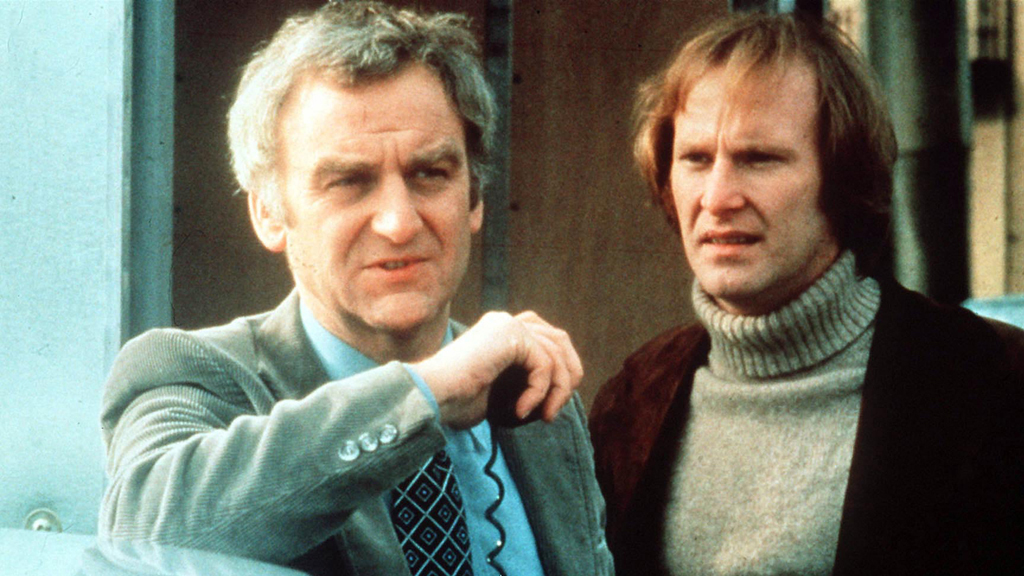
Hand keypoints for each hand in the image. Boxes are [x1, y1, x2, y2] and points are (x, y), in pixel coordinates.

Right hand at [412, 311, 583, 429]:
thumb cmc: (456, 401)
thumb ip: (524, 381)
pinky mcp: (510, 334)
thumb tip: (560, 393)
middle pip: (560, 340)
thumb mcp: (499, 390)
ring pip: (556, 353)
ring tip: (544, 416)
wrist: (430, 397)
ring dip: (557, 391)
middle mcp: (506, 321)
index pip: (549, 340)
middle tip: (556, 408)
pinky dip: (538, 392)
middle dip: (568, 375)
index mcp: (501, 332)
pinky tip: (519, 411)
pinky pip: (543, 364)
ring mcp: (507, 324)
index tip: (552, 406)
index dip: (560, 371)